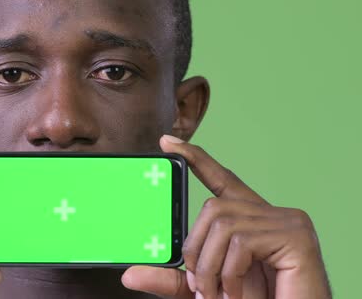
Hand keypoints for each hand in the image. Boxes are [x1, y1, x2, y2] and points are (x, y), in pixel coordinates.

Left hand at [121, 135, 330, 298]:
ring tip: (218, 294)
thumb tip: (129, 275)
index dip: (195, 158)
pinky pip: (241, 241)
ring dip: (210, 267)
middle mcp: (272, 214)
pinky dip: (230, 274)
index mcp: (251, 221)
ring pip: (222, 224)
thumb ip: (171, 279)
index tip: (167, 142)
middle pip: (213, 207)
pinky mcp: (297, 236)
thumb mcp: (203, 289)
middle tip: (201, 287)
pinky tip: (237, 292)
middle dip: (196, 249)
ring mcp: (288, 222)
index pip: (221, 179)